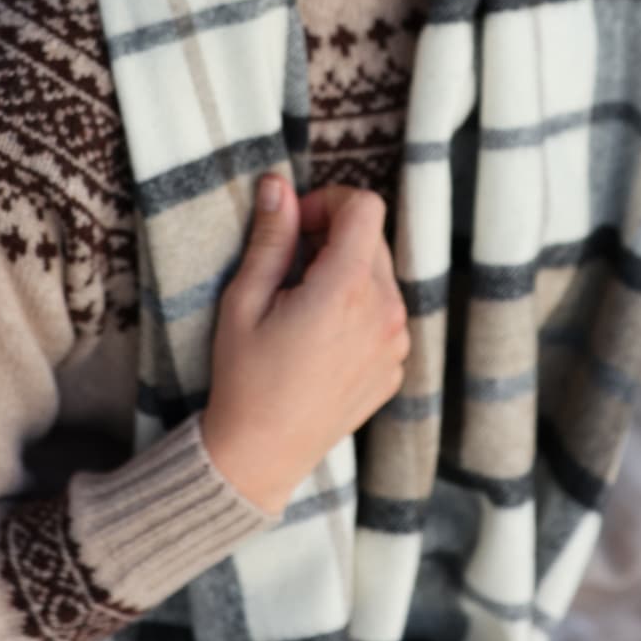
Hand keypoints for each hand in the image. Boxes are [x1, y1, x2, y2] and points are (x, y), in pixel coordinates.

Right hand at [199, 176, 409, 514]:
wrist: (261, 455)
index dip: (328, 201)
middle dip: (333, 236)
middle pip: (372, 239)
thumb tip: (277, 185)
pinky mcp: (395, 366)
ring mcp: (396, 342)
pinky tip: (320, 338)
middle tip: (289, 265)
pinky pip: (385, 315)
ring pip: (380, 276)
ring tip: (302, 306)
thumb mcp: (245, 300)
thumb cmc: (245, 377)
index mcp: (348, 287)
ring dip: (346, 273)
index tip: (296, 225)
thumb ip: (271, 237)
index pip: (365, 206)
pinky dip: (357, 309)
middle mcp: (385, 311)